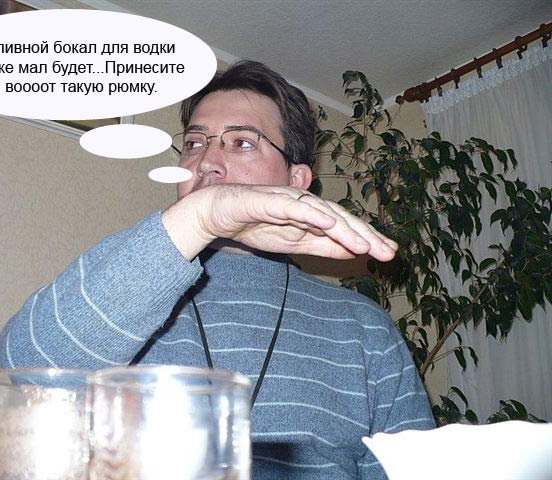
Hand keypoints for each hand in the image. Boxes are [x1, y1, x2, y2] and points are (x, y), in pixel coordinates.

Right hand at [162, 184, 397, 260]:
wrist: (216, 213)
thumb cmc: (254, 224)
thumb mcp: (294, 243)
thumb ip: (322, 246)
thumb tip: (353, 252)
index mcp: (311, 215)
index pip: (344, 227)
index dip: (367, 238)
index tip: (389, 254)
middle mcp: (305, 203)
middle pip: (341, 218)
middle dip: (366, 234)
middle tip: (389, 252)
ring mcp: (288, 199)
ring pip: (322, 212)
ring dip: (345, 227)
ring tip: (366, 244)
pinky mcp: (269, 199)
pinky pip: (294, 206)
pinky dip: (313, 214)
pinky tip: (330, 224)